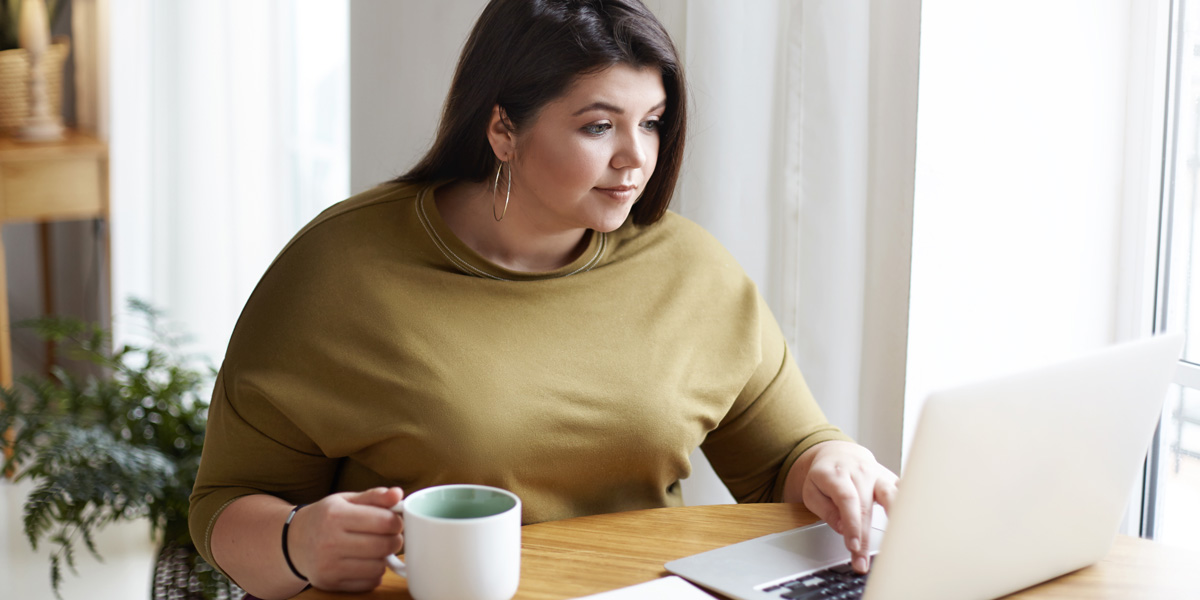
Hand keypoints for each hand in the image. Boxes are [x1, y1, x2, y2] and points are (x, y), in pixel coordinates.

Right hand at [288, 486, 405, 591]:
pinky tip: (364, 563)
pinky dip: (374, 574)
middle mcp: (329, 541)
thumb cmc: (326, 517)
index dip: (397, 522)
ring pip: (378, 567)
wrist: (293, 542)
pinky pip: (369, 583)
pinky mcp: (329, 583)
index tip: (394, 522)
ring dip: (383, 558)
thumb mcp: (346, 500)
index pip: (384, 521)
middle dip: (395, 540)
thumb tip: (398, 494)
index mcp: (335, 515)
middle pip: (384, 545)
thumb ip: (374, 496)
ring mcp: (328, 565)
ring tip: (375, 549)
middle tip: (390, 536)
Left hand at [785, 441, 897, 572]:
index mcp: (837, 474)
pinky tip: (915, 525)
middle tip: (862, 562)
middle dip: (865, 538)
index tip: (853, 546)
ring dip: (894, 523)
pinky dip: (910, 508)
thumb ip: (826, 511)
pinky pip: (903, 493)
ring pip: (892, 496)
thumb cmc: (825, 476)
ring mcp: (879, 474)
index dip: (852, 524)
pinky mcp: (891, 479)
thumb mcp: (812, 492)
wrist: (839, 454)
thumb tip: (843, 528)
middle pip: (867, 507)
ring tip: (897, 545)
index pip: (847, 500)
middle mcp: (861, 472)